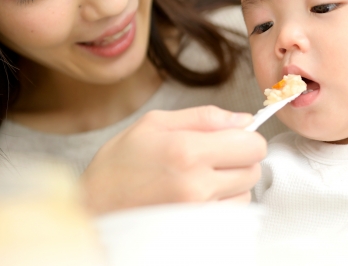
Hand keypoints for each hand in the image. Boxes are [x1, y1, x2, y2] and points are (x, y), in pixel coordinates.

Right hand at [80, 106, 264, 214]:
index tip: (231, 138)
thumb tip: (244, 119)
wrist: (93, 210)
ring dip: (232, 183)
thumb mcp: (155, 124)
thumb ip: (204, 117)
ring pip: (246, 192)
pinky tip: (199, 197)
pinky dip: (224, 203)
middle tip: (213, 157)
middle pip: (254, 168)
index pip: (252, 144)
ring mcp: (199, 213)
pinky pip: (233, 214)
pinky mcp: (199, 231)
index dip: (245, 137)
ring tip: (201, 178)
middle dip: (240, 159)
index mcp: (187, 150)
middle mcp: (197, 184)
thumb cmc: (119, 165)